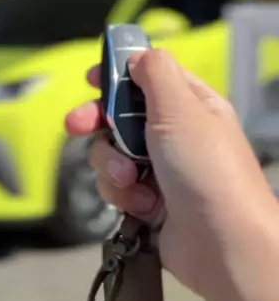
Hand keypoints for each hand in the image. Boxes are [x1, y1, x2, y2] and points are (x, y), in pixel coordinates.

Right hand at [66, 49, 276, 296]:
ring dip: (112, 165)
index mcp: (191, 104)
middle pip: (120, 115)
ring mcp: (162, 170)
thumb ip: (155, 73)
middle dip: (98, 122)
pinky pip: (116, 187)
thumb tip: (138, 55)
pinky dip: (122, 194)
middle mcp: (175, 135)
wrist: (223, 245)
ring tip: (130, 180)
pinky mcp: (149, 203)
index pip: (148, 76)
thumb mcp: (181, 108)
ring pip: (111, 153)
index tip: (92, 77)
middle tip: (77, 125)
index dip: (118, 74)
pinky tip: (141, 205)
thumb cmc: (208, 170)